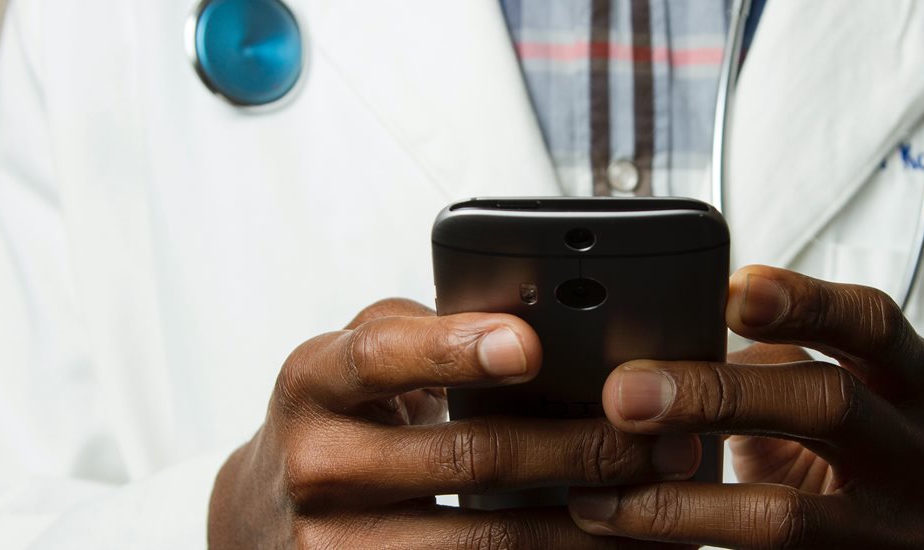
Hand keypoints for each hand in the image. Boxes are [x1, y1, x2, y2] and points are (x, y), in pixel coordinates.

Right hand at [209, 298, 698, 548]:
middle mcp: (318, 465)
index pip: (383, 357)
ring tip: (657, 503)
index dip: (456, 349)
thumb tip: (537, 319)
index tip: (530, 346)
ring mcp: (336, 545)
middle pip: (465, 457)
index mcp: (315, 381)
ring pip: (483, 539)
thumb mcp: (358, 359)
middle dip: (577, 448)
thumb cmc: (338, 418)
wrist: (264, 515)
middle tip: (660, 438)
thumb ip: (428, 332)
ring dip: (584, 525)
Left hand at [568, 266, 923, 549]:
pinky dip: (686, 544)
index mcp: (917, 380)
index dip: (805, 302)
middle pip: (830, 405)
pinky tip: (628, 529)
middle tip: (625, 394)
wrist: (904, 547)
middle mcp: (920, 452)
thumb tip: (655, 340)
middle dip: (718, 395)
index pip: (874, 322)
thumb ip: (770, 360)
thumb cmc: (847, 448)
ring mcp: (895, 530)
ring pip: (787, 516)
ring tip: (601, 490)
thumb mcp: (835, 389)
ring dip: (680, 502)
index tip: (730, 290)